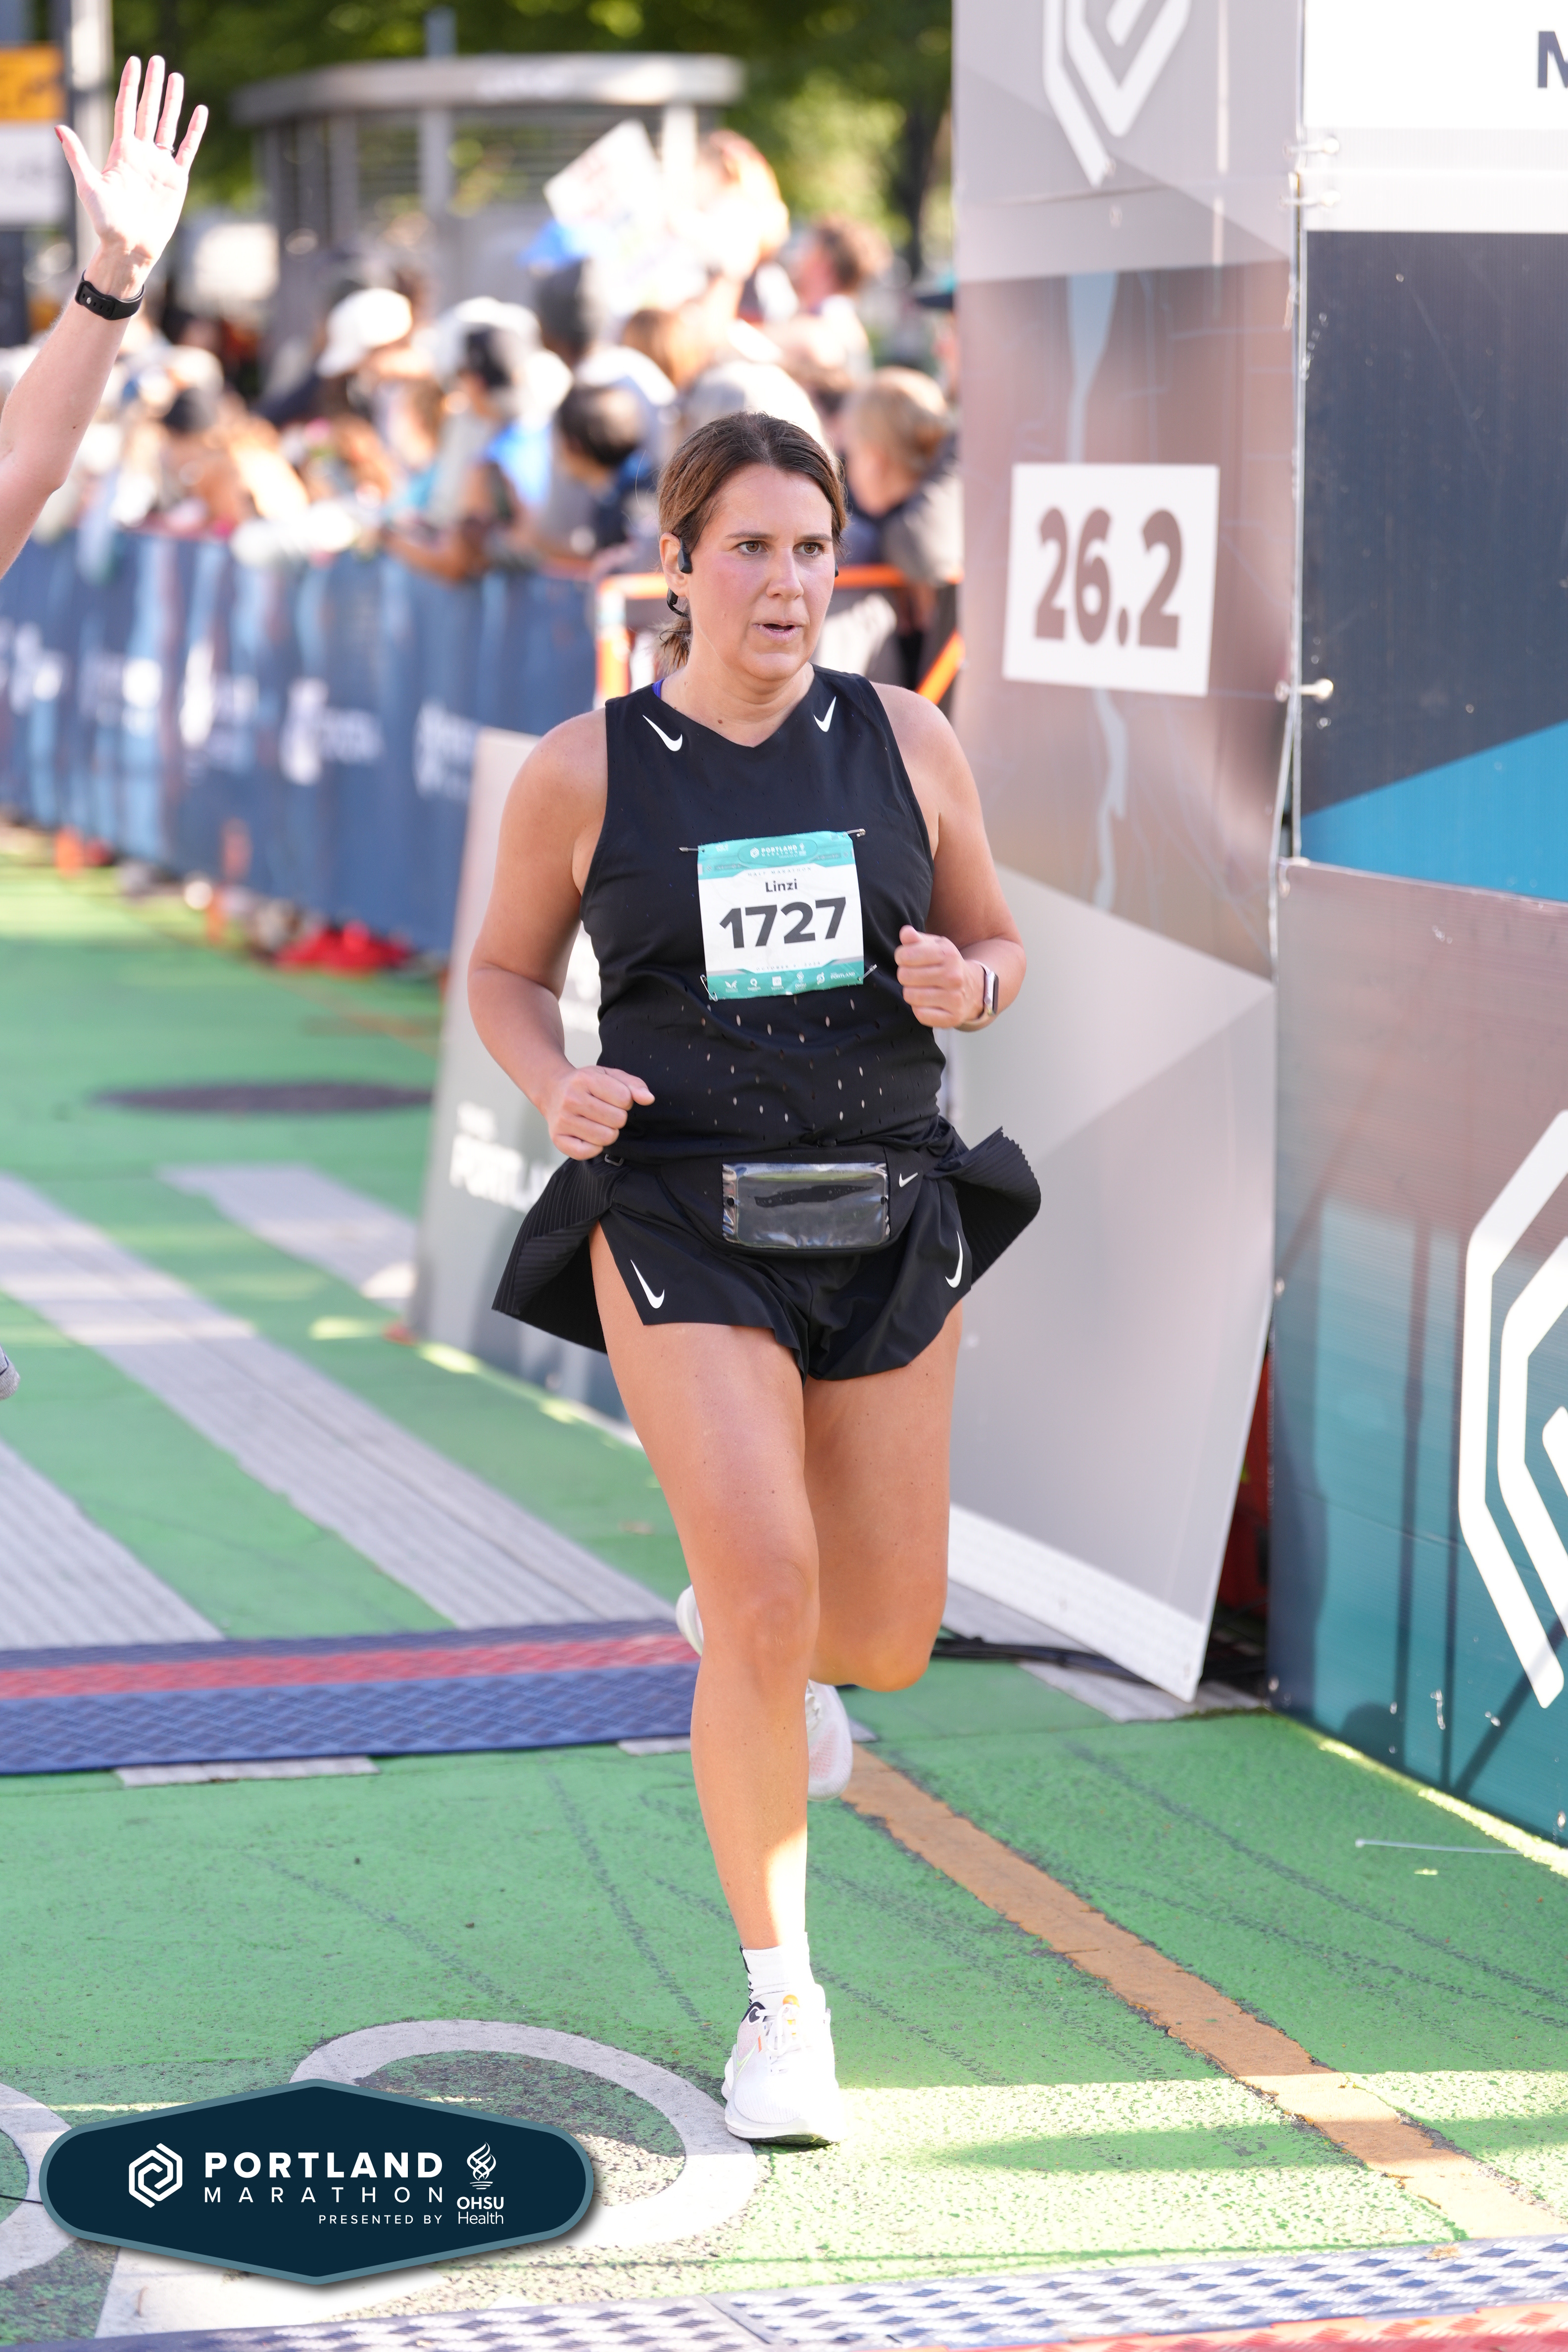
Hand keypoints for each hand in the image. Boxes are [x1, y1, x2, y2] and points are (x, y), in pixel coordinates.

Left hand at [58, 56, 207, 298]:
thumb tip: (59, 127)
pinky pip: (187, 151)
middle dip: (152, 86)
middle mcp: (141, 154)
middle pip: (147, 111)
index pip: (126, 110)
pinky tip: (200, 112)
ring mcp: (160, 166)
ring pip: (167, 126)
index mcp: (121, 151)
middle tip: (156, 60)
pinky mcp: (176, 181)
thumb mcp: (88, 188)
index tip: (133, 62)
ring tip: (176, 77)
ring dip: (172, 102)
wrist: (130, 248)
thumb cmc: (105, 223)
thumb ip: (77, 156)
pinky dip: (195, 132)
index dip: (129, 85)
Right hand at [544, 1065, 653, 1158]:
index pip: (624, 1098)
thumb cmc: (586, 1084)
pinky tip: (589, 1135)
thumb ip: (633, 1085)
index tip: (614, 1098)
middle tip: (605, 1112)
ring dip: (608, 1132)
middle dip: (617, 1117)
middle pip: (617, 1120)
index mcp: (585, 1079)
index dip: (625, 1100)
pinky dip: (594, 1146)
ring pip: (606, 1137)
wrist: (551, 1090)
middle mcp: (571, 1099)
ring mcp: (562, 1120)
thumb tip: (649, 1099)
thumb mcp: (609, 1075)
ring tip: (598, 1123)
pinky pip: (588, 1152)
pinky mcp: (557, 1138)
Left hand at [895, 925, 982, 1028]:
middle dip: (905, 975)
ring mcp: (954, 998)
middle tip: (914, 976)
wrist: (973, 988)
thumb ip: (916, 939)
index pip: (906, 955)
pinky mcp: (952, 1017)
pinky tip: (927, 1003)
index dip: (901, 957)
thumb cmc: (947, 965)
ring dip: (910, 993)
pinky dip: (919, 1009)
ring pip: (910, 996)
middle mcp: (953, 976)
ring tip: (920, 989)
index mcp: (948, 954)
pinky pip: (920, 1014)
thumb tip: (905, 933)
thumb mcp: (935, 946)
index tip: (907, 959)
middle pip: (905, 976)